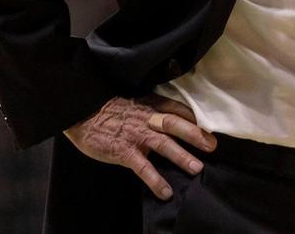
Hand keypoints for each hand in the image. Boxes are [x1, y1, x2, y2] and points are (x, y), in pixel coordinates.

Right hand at [62, 94, 216, 200]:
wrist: (82, 112)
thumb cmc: (109, 108)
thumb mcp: (135, 102)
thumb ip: (153, 110)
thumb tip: (172, 120)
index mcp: (150, 105)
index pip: (177, 109)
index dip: (194, 117)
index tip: (209, 127)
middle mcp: (147, 118)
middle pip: (175, 124)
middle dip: (195, 134)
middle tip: (212, 146)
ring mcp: (136, 135)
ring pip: (163, 144)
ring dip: (181, 156)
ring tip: (196, 168)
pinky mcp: (124, 152)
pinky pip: (142, 168)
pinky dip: (155, 180)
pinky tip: (165, 192)